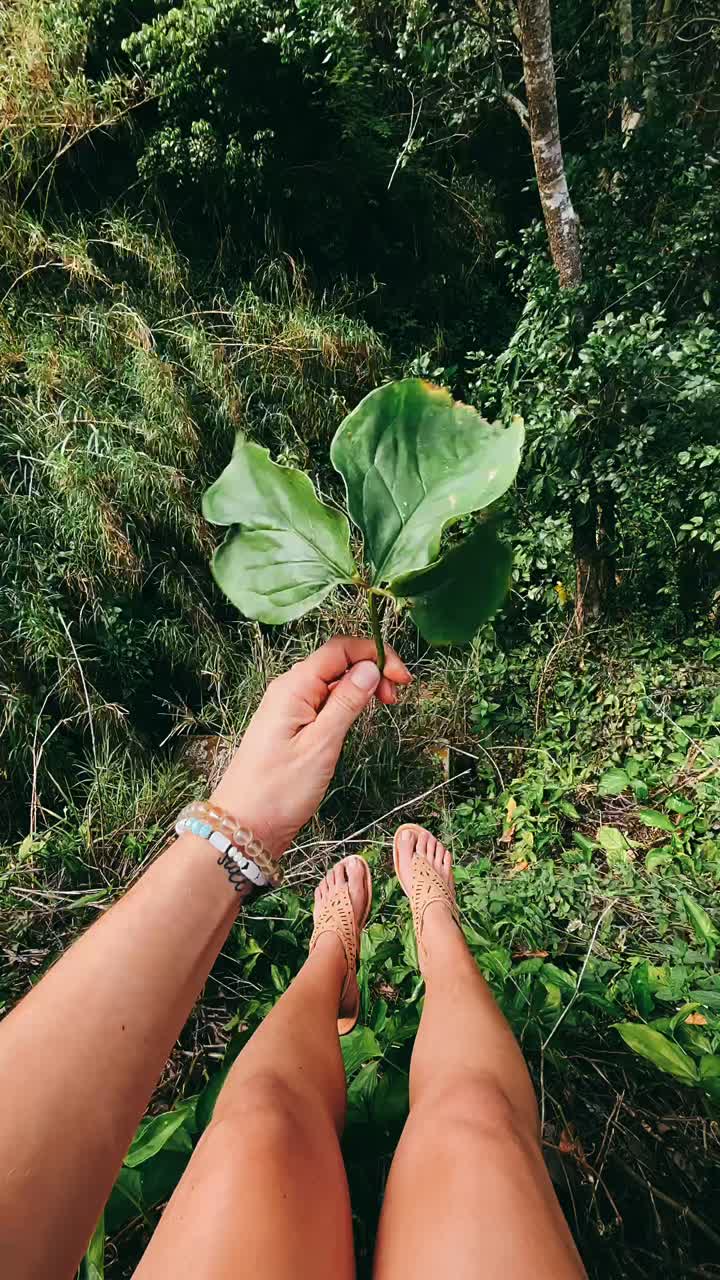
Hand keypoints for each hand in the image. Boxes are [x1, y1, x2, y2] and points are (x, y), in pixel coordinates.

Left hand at [209, 636, 411, 858]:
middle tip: (396, 698)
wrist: (245, 825)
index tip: (402, 678)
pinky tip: (357, 717)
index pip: (340, 648)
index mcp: (294, 686)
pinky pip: (321, 700)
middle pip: (337, 661)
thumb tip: (370, 669)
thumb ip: (346, 703)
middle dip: (371, 670)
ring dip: (360, 686)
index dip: (375, 654)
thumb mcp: (321, 745)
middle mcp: (288, 689)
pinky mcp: (289, 724)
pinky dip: (345, 702)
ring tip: (383, 707)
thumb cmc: (279, 790)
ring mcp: (287, 706)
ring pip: (331, 681)